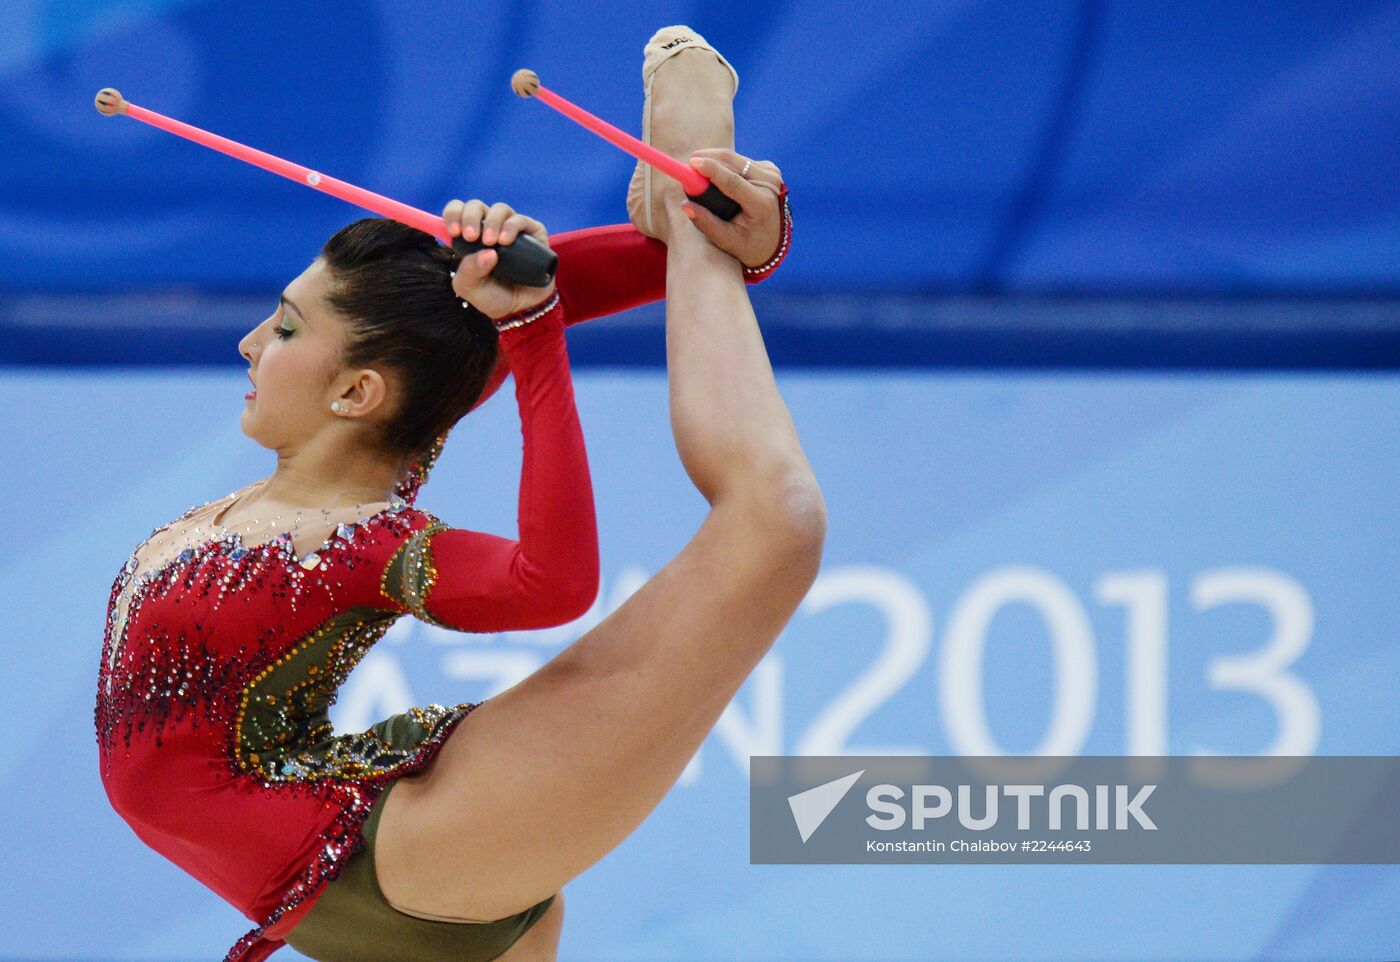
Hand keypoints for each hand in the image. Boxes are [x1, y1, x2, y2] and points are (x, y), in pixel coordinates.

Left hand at [443, 199, 556, 319]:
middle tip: (471, 236)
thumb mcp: (469, 289)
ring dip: (492, 222)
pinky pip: (521, 220)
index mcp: (470, 238)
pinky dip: (512, 227)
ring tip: (492, 243)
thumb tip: (486, 252)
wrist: (522, 309)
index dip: (453, 214)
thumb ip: (468, 271)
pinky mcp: (532, 233)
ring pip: (500, 209)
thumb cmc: (493, 297)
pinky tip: (506, 241)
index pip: (457, 212)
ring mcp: (512, 229)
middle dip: (470, 217)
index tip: (454, 231)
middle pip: (477, 206)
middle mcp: (490, 229)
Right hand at [679, 150, 783, 267]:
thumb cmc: (748, 244)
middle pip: (734, 162)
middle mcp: (771, 185)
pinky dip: (726, 165)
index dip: (712, 170)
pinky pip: (741, 161)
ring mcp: (772, 175)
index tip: (692, 162)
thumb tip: (685, 206)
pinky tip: (718, 174)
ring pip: (736, 158)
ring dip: (715, 160)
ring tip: (698, 171)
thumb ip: (706, 223)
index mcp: (762, 205)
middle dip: (708, 158)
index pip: (734, 182)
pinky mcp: (769, 169)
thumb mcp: (727, 240)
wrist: (773, 241)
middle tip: (688, 164)